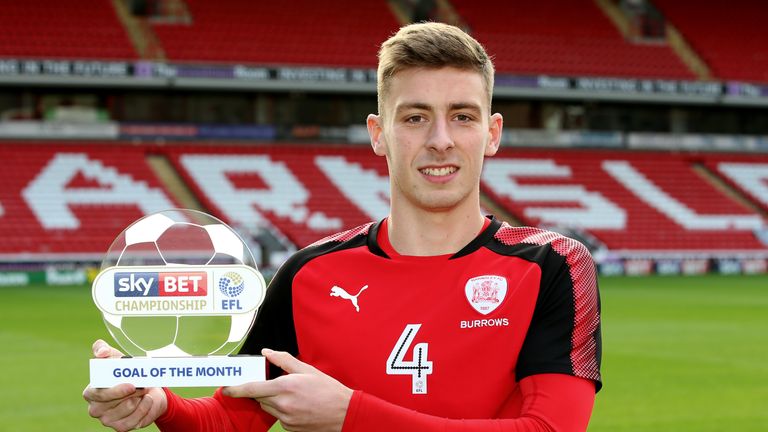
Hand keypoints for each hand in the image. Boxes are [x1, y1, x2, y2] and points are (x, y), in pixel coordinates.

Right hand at [82, 340, 166, 430]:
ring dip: (139, 400)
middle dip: (132, 394)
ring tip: (145, 391)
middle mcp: (96, 408)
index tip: (132, 385)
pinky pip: (133, 421)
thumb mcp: (114, 356)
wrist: (148, 388)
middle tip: (144, 385)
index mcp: (91, 392)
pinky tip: (148, 400)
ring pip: (126, 411)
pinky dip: (144, 409)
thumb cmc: (127, 372)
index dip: (115, 391)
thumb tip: (101, 352)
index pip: (98, 394)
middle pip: (113, 404)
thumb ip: (102, 349)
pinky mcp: (121, 427)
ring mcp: (108, 420)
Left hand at [223, 349, 352, 431]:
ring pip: (267, 408)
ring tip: (291, 394)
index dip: (236, 389)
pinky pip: (278, 417)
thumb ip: (283, 360)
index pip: (252, 388)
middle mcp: (282, 405)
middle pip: (259, 398)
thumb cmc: (327, 389)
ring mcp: (286, 419)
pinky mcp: (289, 428)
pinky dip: (281, 410)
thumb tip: (267, 352)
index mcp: (285, 387)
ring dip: (271, 400)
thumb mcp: (307, 370)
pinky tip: (297, 405)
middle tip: (275, 384)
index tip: (225, 389)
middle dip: (261, 390)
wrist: (343, 413)